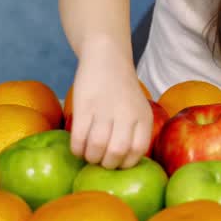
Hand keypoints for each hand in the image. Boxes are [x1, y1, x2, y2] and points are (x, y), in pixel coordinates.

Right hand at [67, 45, 151, 169]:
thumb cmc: (122, 87)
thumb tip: (122, 160)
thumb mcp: (138, 107)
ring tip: (88, 154)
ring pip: (96, 147)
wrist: (107, 56)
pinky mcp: (84, 105)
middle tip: (100, 161)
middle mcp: (126, 114)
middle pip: (117, 152)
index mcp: (143, 116)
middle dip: (106, 163)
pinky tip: (78, 147)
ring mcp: (105, 109)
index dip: (125, 163)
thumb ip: (135, 130)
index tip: (117, 163)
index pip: (138, 151)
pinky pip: (79, 137)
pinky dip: (77, 148)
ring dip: (90, 157)